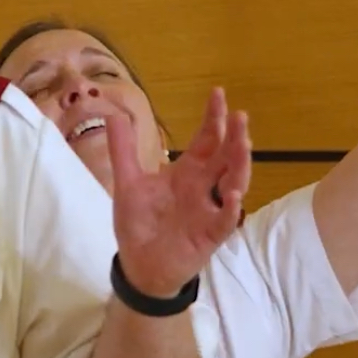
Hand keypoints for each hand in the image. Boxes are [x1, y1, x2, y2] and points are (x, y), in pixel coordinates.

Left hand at [103, 87, 252, 295]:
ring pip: (233, 183)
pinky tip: (233, 195)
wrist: (138, 264)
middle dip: (234, 136)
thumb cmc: (139, 223)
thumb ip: (124, 150)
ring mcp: (210, 210)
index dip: (213, 118)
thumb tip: (115, 114)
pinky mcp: (210, 234)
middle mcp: (204, 187)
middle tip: (240, 115)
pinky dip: (231, 208)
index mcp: (187, 172)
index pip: (206, 140)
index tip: (217, 93)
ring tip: (243, 144)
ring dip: (239, 164)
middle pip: (225, 157)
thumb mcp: (128, 183)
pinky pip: (225, 221)